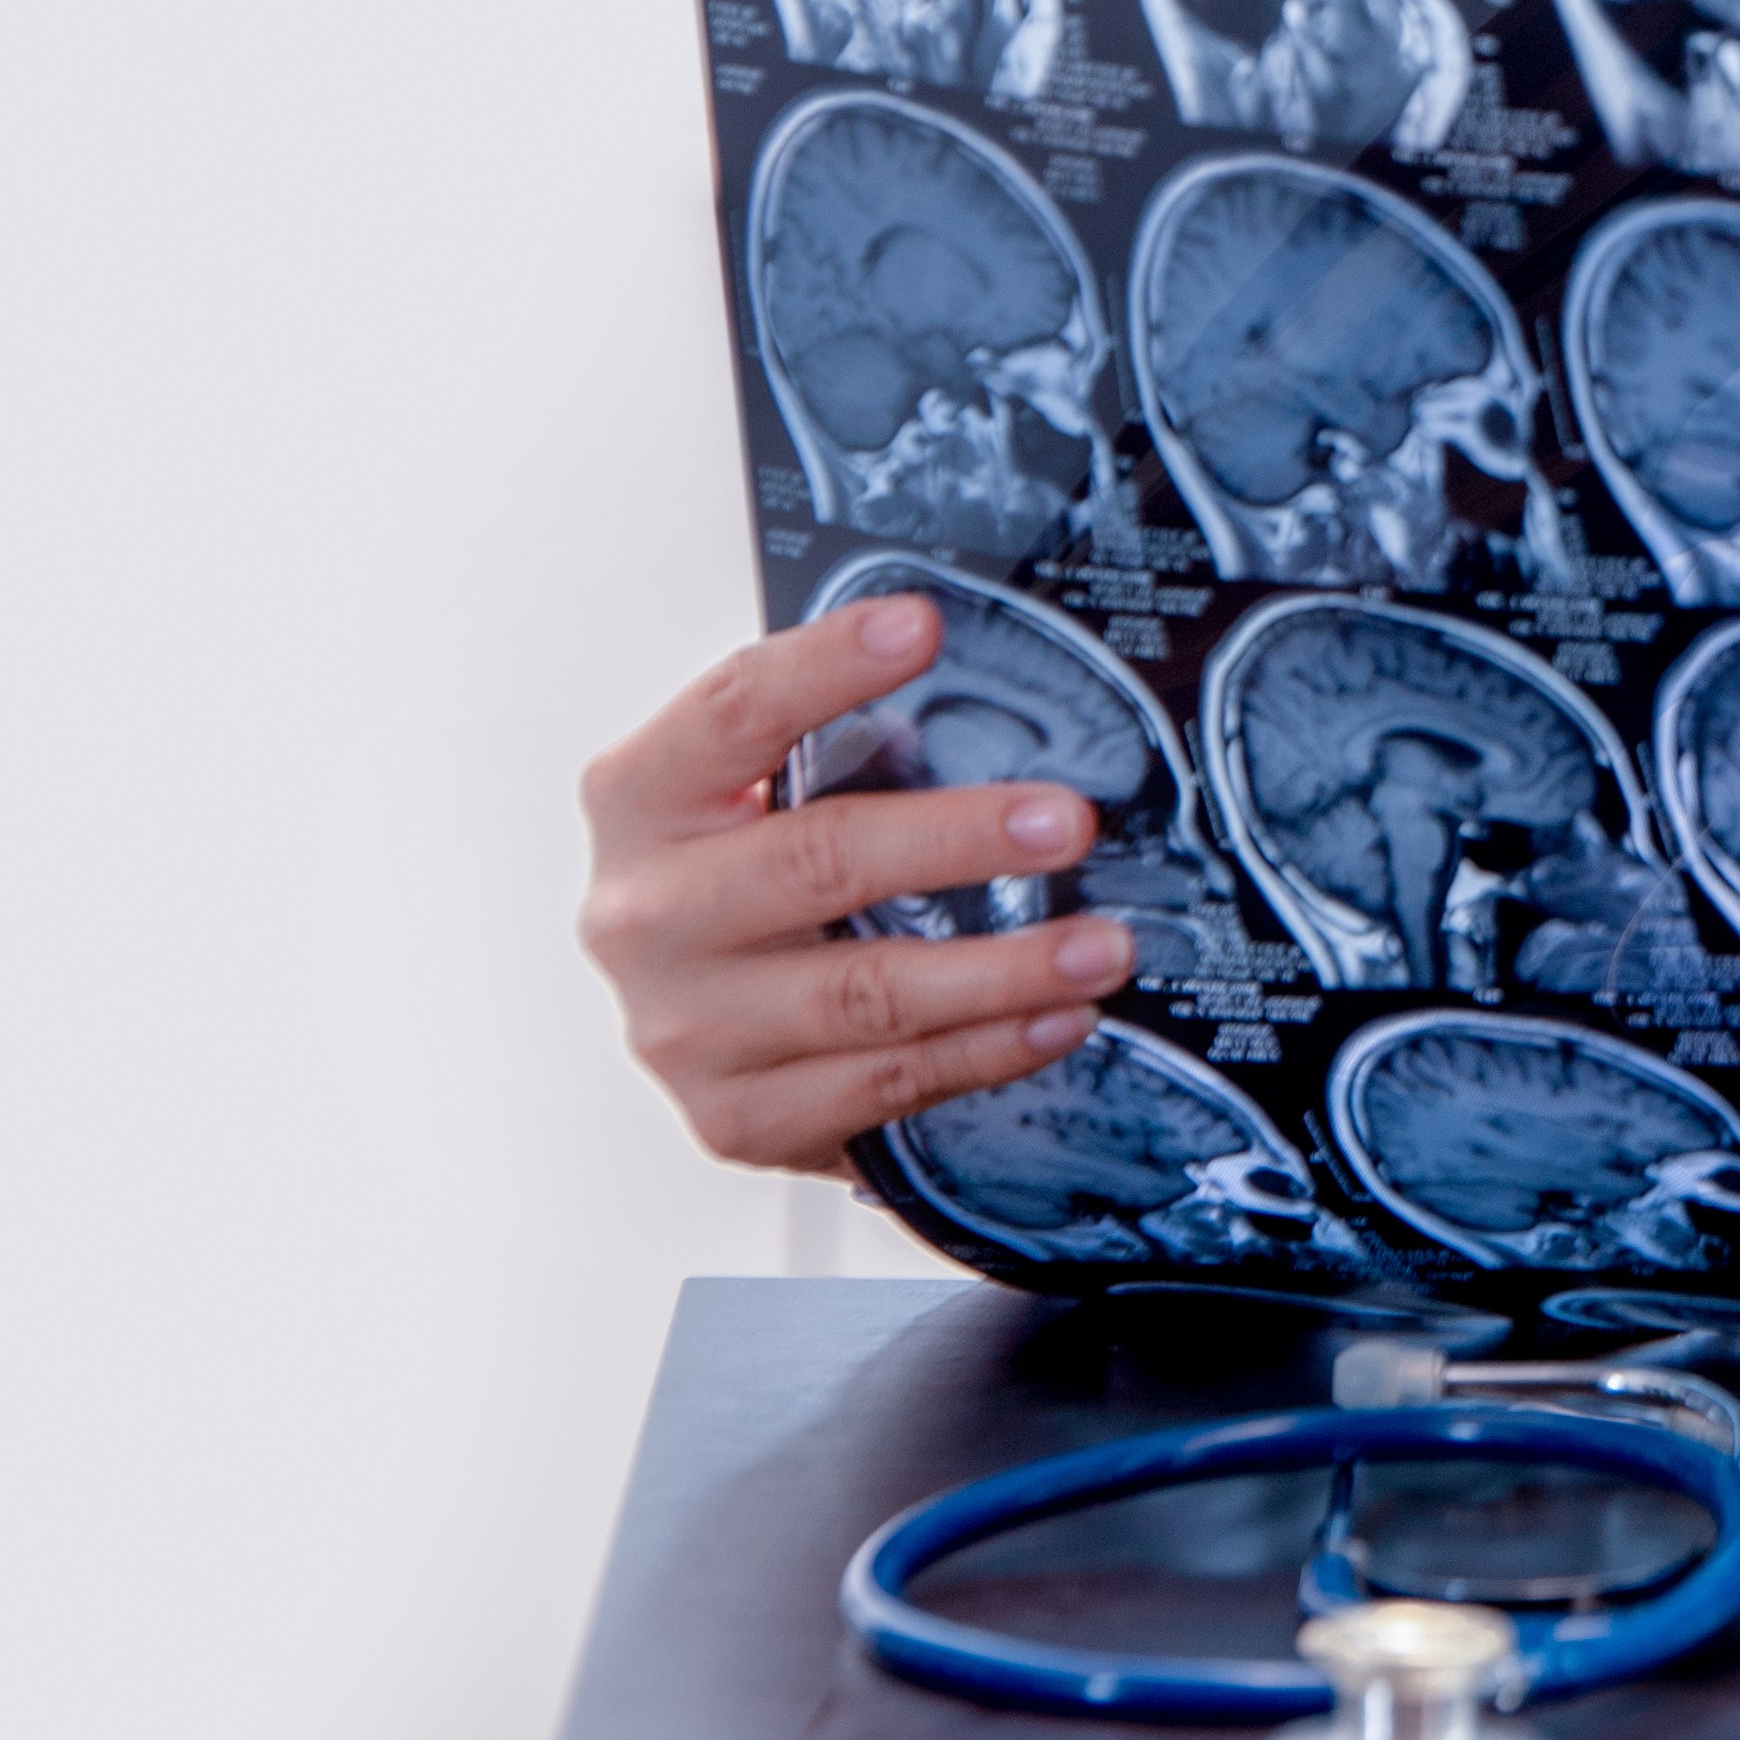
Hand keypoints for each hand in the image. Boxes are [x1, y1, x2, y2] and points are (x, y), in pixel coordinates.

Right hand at [579, 592, 1134, 1176]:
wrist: (682, 1020)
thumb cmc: (737, 876)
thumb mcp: (751, 792)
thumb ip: (832, 741)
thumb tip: (985, 678)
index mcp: (640, 798)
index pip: (733, 709)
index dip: (826, 665)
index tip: (922, 624)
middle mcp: (643, 912)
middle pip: (816, 859)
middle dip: (958, 838)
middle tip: (1067, 823)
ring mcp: (681, 1026)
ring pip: (865, 993)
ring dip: (1002, 968)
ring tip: (1099, 946)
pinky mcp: (732, 1115)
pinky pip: (882, 1084)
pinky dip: (983, 1053)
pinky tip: (1054, 1020)